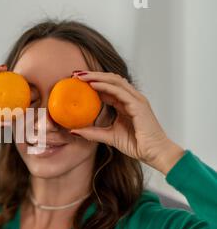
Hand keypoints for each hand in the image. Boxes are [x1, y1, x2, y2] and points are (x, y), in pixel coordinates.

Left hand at [70, 71, 184, 174]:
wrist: (154, 153)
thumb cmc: (136, 145)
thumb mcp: (108, 136)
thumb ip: (92, 133)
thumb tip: (73, 130)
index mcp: (125, 103)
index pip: (107, 87)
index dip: (92, 81)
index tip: (75, 81)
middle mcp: (131, 98)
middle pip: (110, 79)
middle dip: (92, 75)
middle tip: (75, 74)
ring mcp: (136, 100)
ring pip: (115, 81)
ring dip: (97, 77)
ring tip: (80, 76)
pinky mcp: (138, 105)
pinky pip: (120, 92)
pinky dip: (105, 86)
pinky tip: (93, 85)